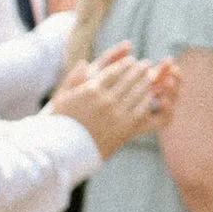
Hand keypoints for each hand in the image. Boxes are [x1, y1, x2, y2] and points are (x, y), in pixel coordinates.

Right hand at [52, 41, 173, 157]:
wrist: (67, 151)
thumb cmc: (62, 123)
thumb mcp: (62, 97)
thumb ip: (74, 78)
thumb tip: (85, 63)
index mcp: (92, 90)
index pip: (114, 71)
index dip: (125, 64)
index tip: (131, 60)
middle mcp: (106, 100)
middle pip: (129, 80)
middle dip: (139, 70)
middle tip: (145, 65)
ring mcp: (118, 114)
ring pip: (138, 92)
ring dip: (146, 82)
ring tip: (150, 76)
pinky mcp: (126, 128)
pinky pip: (142, 109)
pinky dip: (147, 100)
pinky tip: (150, 95)